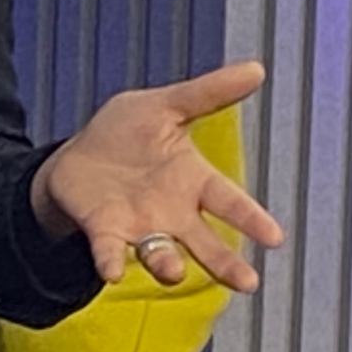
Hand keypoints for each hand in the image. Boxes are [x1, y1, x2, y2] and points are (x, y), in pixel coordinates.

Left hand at [31, 60, 284, 290]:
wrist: (76, 155)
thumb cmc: (128, 133)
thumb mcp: (165, 106)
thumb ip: (206, 94)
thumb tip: (256, 69)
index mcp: (193, 181)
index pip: (229, 201)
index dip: (251, 218)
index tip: (274, 237)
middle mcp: (172, 212)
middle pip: (204, 241)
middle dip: (224, 262)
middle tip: (247, 282)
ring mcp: (139, 225)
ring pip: (160, 252)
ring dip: (167, 263)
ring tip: (174, 272)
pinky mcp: (104, 230)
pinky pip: (109, 250)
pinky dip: (111, 260)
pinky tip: (111, 271)